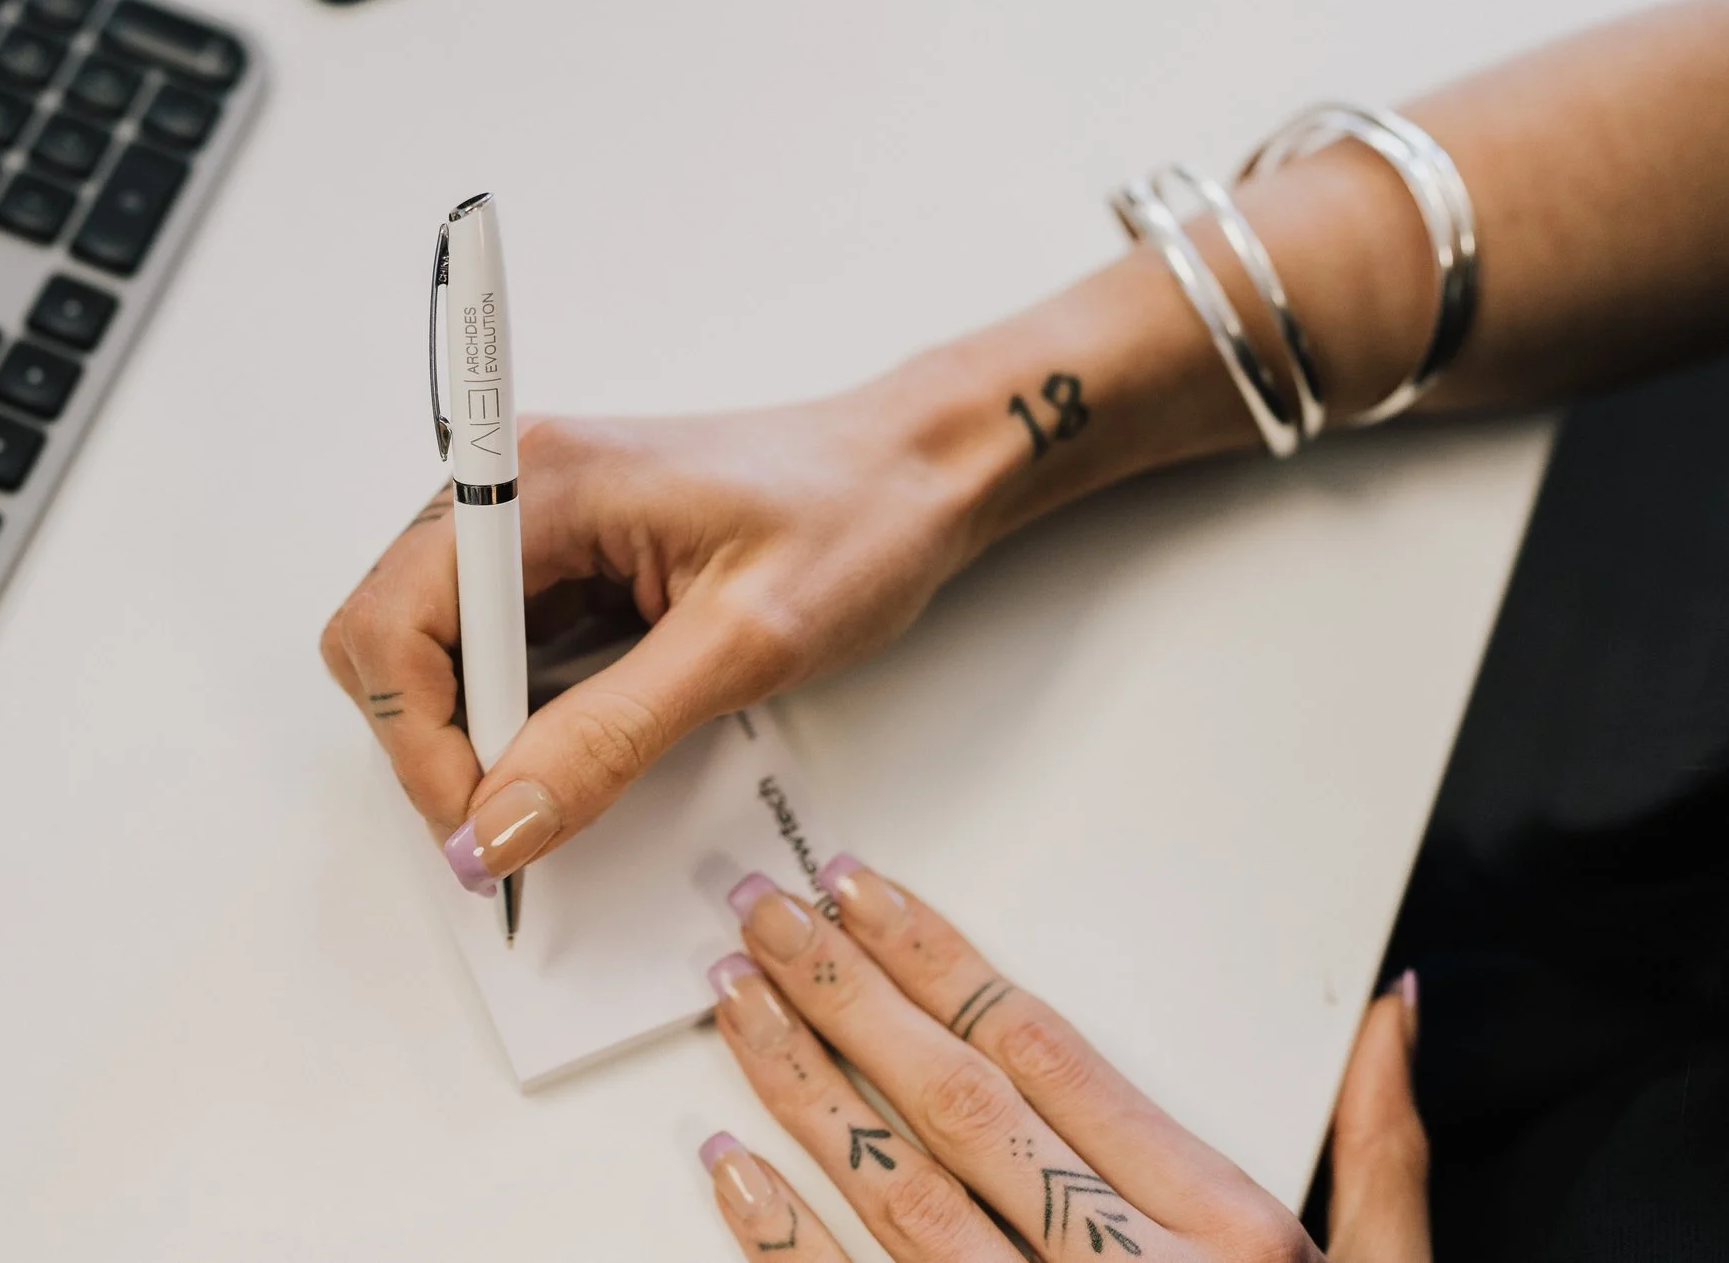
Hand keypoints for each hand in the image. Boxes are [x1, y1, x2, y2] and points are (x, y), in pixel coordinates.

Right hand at [321, 378, 1009, 883]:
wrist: (915, 473)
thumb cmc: (855, 524)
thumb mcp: (742, 645)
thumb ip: (609, 738)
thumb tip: (499, 825)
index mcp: (541, 480)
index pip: (396, 620)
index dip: (419, 741)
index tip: (483, 827)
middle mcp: (511, 486)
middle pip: (387, 636)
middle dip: (431, 744)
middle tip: (512, 822)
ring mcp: (527, 521)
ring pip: (425, 651)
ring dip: (469, 734)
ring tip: (552, 789)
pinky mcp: (555, 557)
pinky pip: (487, 650)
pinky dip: (508, 716)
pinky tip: (570, 747)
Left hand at [695, 855, 1429, 1261]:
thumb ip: (1380, 1148)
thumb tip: (1387, 1005)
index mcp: (1221, 1237)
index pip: (1048, 1055)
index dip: (942, 962)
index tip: (867, 891)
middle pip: (954, 1104)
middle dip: (846, 996)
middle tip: (766, 912)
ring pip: (894, 1193)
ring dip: (801, 1091)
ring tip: (734, 1003)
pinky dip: (783, 1243)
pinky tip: (731, 1172)